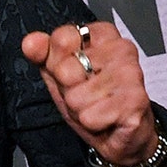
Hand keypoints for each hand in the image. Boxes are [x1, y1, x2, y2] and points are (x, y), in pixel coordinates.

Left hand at [21, 21, 157, 165]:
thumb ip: (42, 53)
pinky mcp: (135, 101)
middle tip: (85, 93)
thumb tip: (31, 42)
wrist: (120, 132)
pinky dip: (92, 122)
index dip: (56, 62)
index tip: (74, 68)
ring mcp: (131, 73)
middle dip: (68, 89)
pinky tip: (107, 117)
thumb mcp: (59, 73)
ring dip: (80, 109)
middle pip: (65, 70)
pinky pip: (90, 116)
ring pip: (76, 97)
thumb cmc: (92, 98)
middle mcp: (121, 48)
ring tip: (97, 105)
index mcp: (102, 34)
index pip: (61, 39)